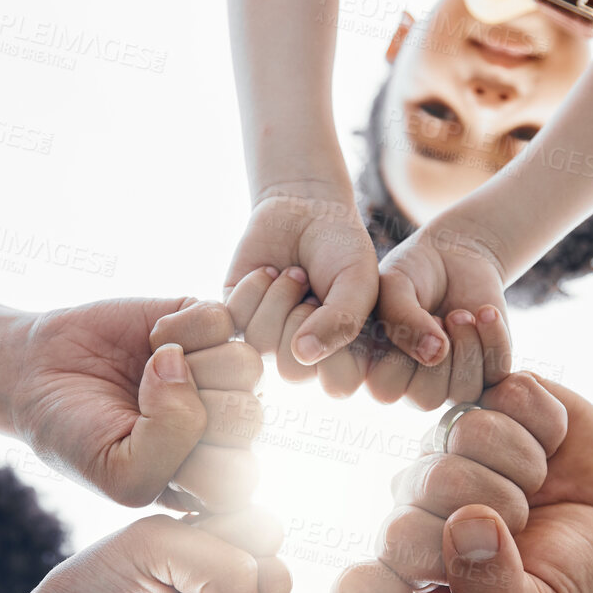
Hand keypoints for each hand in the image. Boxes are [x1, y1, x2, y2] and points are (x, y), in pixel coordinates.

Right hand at [9, 298, 262, 509]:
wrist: (38, 375)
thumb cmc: (79, 435)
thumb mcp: (119, 473)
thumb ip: (168, 445)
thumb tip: (184, 366)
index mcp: (215, 475)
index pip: (240, 476)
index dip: (189, 461)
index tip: (141, 451)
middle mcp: (229, 425)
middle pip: (248, 416)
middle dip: (185, 410)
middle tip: (142, 406)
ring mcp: (223, 372)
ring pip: (246, 365)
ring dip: (186, 365)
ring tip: (149, 372)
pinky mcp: (208, 324)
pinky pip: (220, 319)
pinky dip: (175, 326)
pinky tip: (151, 340)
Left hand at [225, 183, 378, 394]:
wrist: (303, 208)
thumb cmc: (340, 248)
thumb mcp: (358, 281)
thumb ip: (343, 321)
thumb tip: (303, 355)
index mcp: (340, 356)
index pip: (337, 384)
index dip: (339, 349)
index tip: (344, 309)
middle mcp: (301, 356)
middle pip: (292, 371)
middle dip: (302, 320)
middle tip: (312, 289)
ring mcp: (267, 338)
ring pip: (261, 344)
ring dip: (279, 298)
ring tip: (293, 274)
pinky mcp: (236, 316)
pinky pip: (235, 320)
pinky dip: (254, 287)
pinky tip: (268, 272)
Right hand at [367, 218, 513, 408]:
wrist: (455, 256)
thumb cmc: (414, 271)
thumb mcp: (394, 285)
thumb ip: (401, 317)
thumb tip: (435, 355)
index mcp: (379, 368)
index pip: (385, 390)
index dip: (400, 356)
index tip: (407, 317)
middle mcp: (413, 384)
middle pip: (427, 399)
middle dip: (439, 351)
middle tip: (441, 316)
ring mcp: (451, 382)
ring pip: (464, 392)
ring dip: (467, 346)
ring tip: (461, 314)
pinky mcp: (487, 372)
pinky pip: (497, 376)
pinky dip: (494, 340)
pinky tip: (485, 313)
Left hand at [378, 373, 567, 588]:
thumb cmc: (563, 570)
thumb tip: (462, 527)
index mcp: (412, 549)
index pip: (401, 539)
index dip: (465, 550)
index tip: (503, 564)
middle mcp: (418, 489)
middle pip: (438, 479)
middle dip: (504, 505)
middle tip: (523, 519)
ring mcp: (451, 434)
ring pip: (473, 429)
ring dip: (528, 464)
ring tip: (536, 482)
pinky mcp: (489, 391)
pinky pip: (513, 393)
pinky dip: (549, 424)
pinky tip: (548, 444)